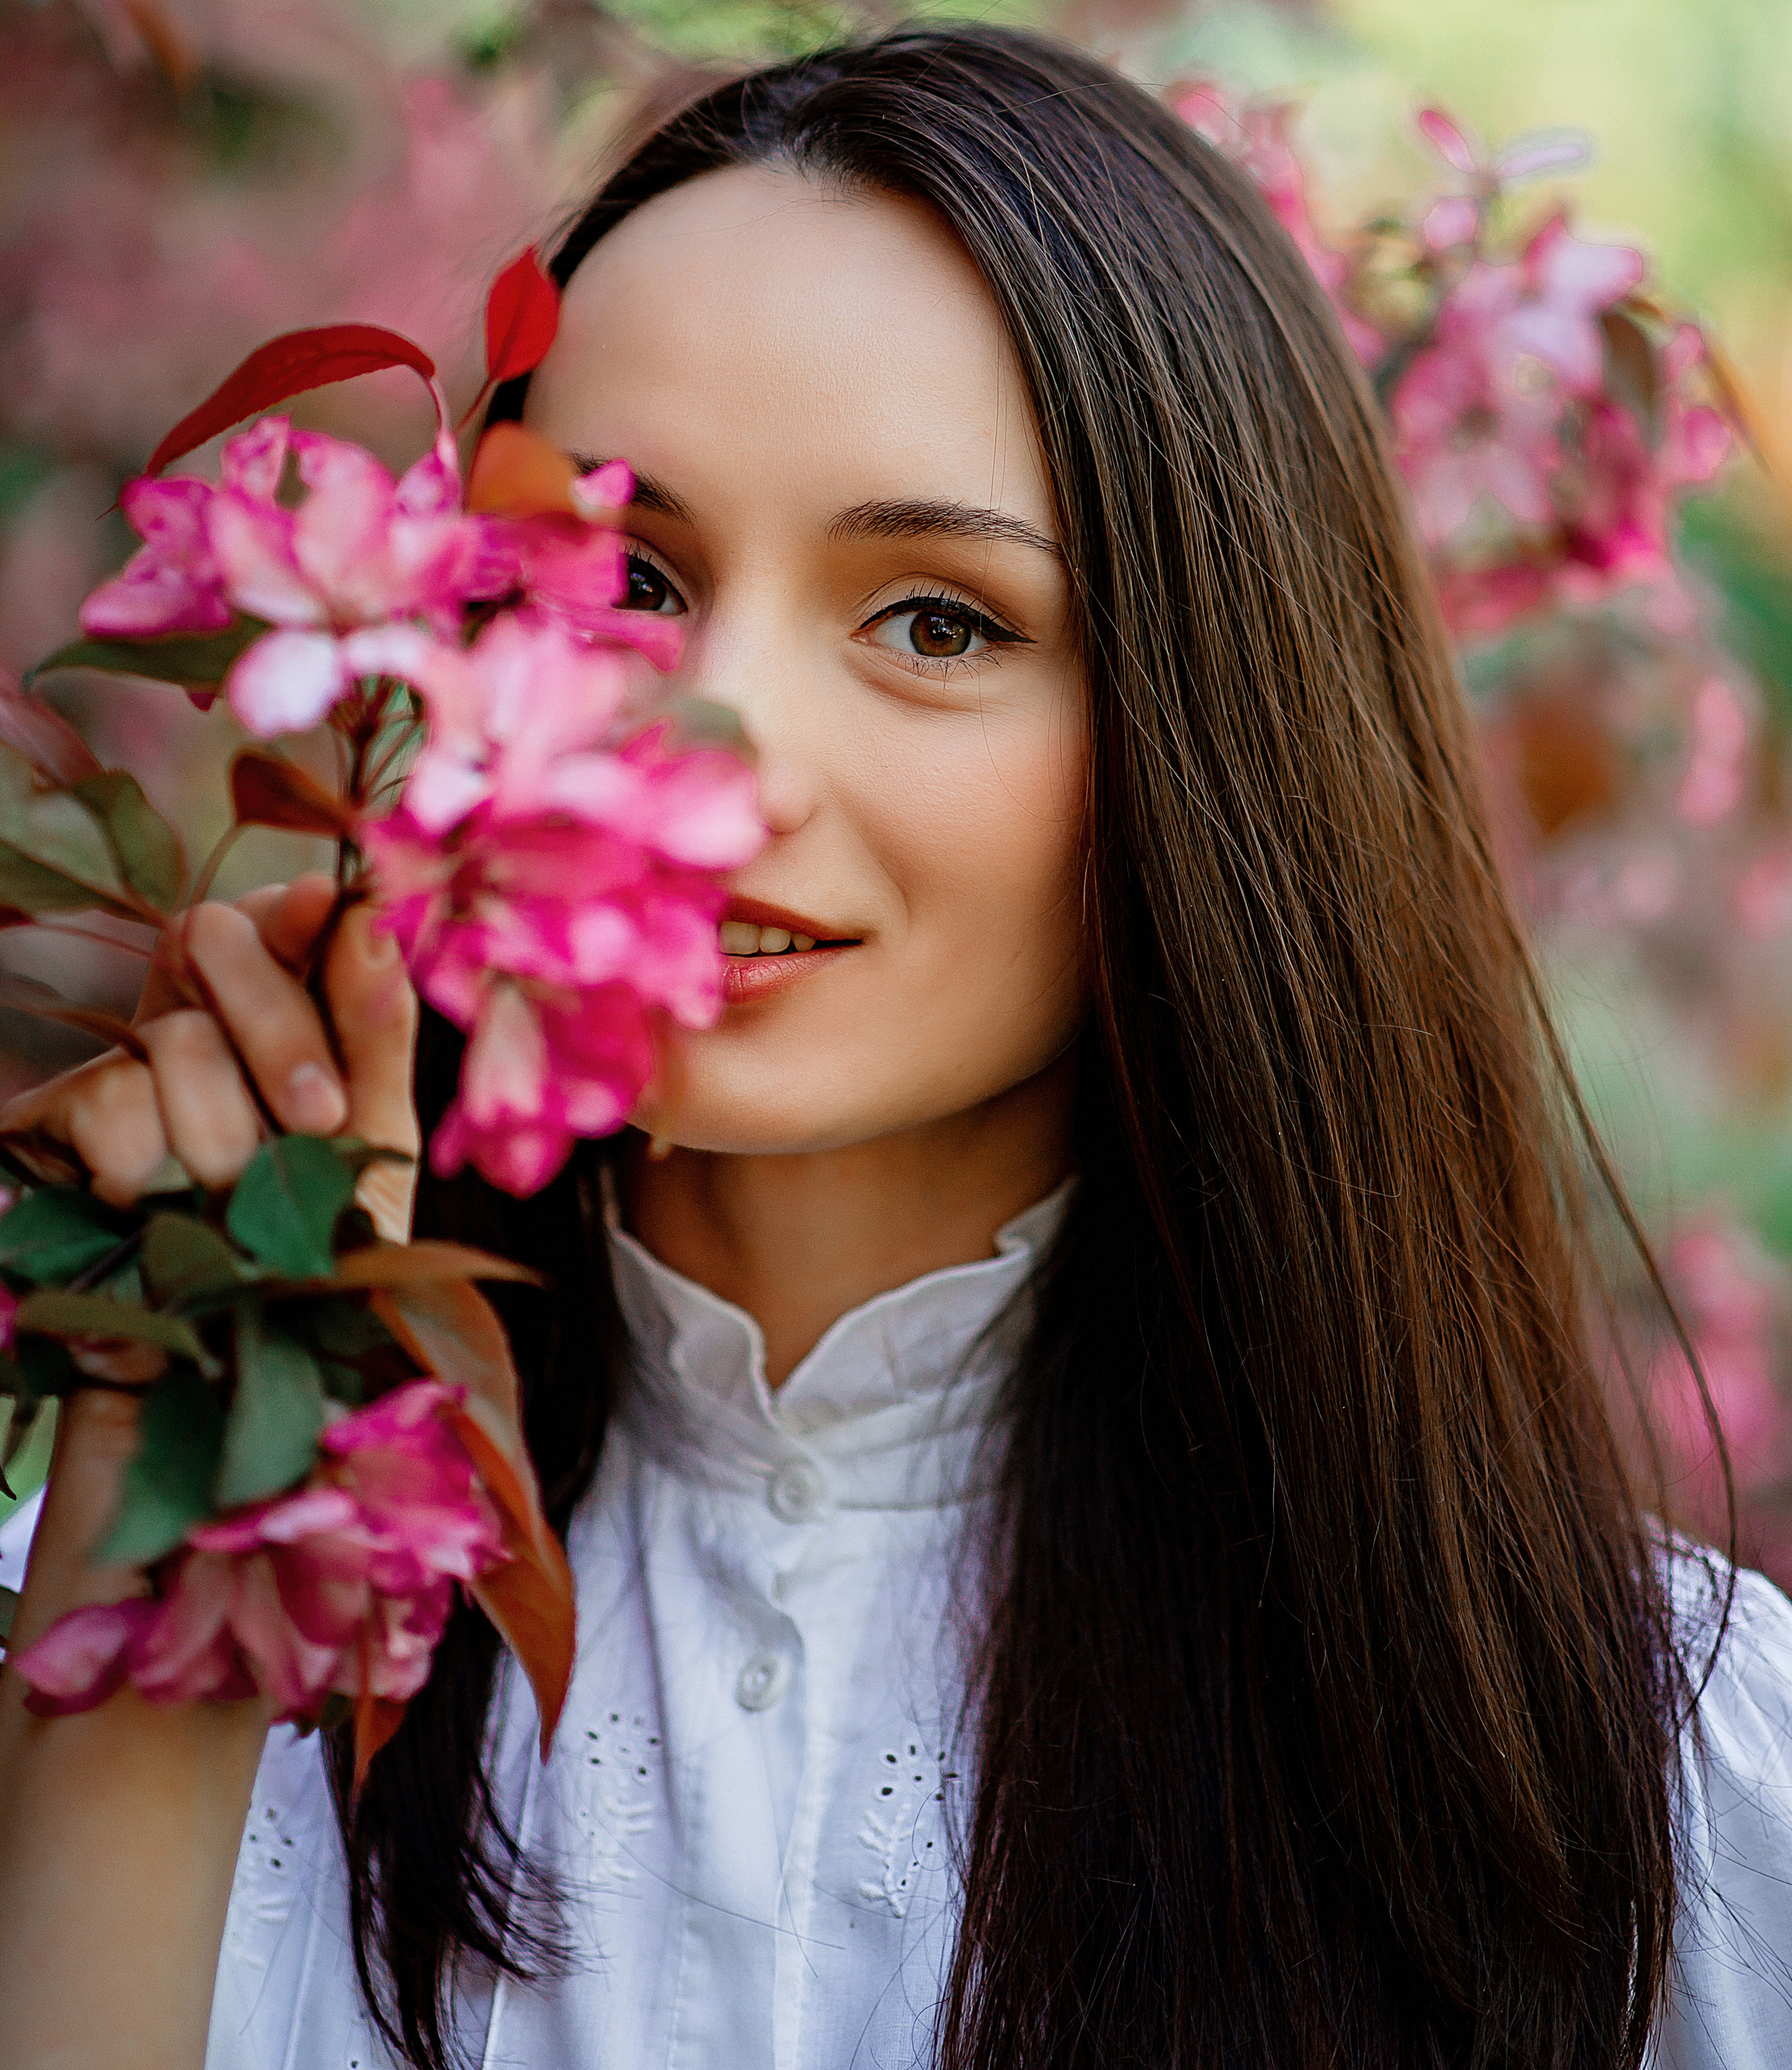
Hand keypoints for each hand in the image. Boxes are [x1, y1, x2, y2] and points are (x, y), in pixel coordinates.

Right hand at [0, 871, 419, 1240]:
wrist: (250, 1358)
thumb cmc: (323, 1240)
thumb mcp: (373, 1134)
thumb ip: (373, 1025)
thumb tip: (373, 913)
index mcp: (273, 1005)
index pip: (272, 910)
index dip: (297, 902)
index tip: (330, 902)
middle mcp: (192, 1017)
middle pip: (214, 936)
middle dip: (281, 1029)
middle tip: (318, 1120)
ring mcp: (121, 1063)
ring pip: (178, 1035)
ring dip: (228, 1130)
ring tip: (241, 1199)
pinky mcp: (54, 1119)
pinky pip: (114, 1098)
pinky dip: (155, 1166)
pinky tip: (164, 1211)